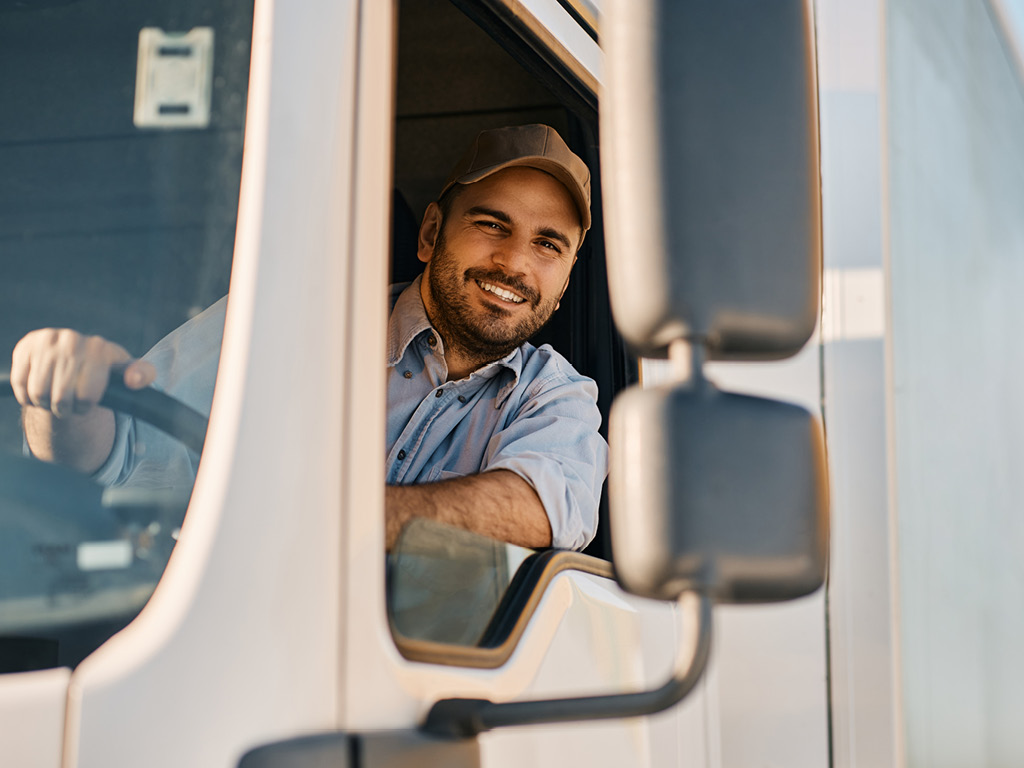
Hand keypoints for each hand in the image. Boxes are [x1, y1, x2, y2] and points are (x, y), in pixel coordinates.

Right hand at [11, 328, 155, 417]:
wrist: (73, 359)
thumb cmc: (104, 371)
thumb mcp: (127, 373)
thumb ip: (141, 375)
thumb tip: (133, 380)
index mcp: (100, 348)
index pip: (87, 396)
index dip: (86, 405)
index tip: (89, 400)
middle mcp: (73, 339)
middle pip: (61, 399)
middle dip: (66, 408)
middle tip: (70, 402)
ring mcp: (47, 340)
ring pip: (39, 394)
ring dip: (45, 403)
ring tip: (56, 395)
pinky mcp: (25, 345)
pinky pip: (21, 385)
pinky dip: (27, 396)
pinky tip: (40, 388)